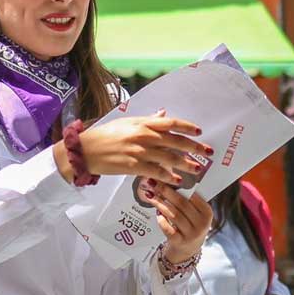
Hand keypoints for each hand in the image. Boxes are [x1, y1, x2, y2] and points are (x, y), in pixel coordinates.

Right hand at [54, 111, 212, 183]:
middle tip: (208, 152)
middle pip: (176, 141)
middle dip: (195, 147)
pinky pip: (156, 172)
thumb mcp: (126, 121)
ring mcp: (140, 152)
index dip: (187, 127)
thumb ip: (147, 119)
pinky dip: (169, 176)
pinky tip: (178, 180)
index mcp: (143, 123)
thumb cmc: (106, 135)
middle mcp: (144, 136)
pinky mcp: (134, 166)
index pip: (171, 123)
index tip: (199, 132)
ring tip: (197, 168)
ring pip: (169, 158)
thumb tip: (163, 114)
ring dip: (186, 164)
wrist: (85, 150)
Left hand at [147, 184, 212, 263]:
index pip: (192, 195)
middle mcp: (201, 224)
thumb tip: (172, 179)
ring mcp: (191, 234)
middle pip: (182, 204)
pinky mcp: (179, 242)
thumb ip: (189, 200)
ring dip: (160, 203)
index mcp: (207, 212)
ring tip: (150, 195)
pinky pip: (167, 228)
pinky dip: (161, 220)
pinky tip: (157, 213)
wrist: (188, 249)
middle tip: (153, 183)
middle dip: (166, 191)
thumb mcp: (196, 213)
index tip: (165, 177)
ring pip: (173, 215)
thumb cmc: (191, 226)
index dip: (178, 186)